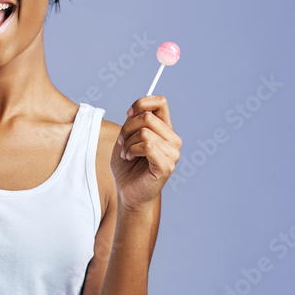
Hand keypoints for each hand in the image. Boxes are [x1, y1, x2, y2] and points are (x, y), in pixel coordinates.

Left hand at [111, 95, 181, 214]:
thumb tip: (137, 109)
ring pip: (144, 132)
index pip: (161, 102)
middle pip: (147, 117)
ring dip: (127, 143)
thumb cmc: (127, 166)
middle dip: (126, 128)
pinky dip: (132, 150)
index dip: (141, 103)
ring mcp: (172, 153)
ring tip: (126, 154)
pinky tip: (130, 158)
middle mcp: (173, 139)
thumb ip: (134, 121)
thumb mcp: (126, 137)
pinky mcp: (167, 165)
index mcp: (165, 129)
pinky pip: (147, 146)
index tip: (128, 114)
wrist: (127, 191)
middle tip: (121, 142)